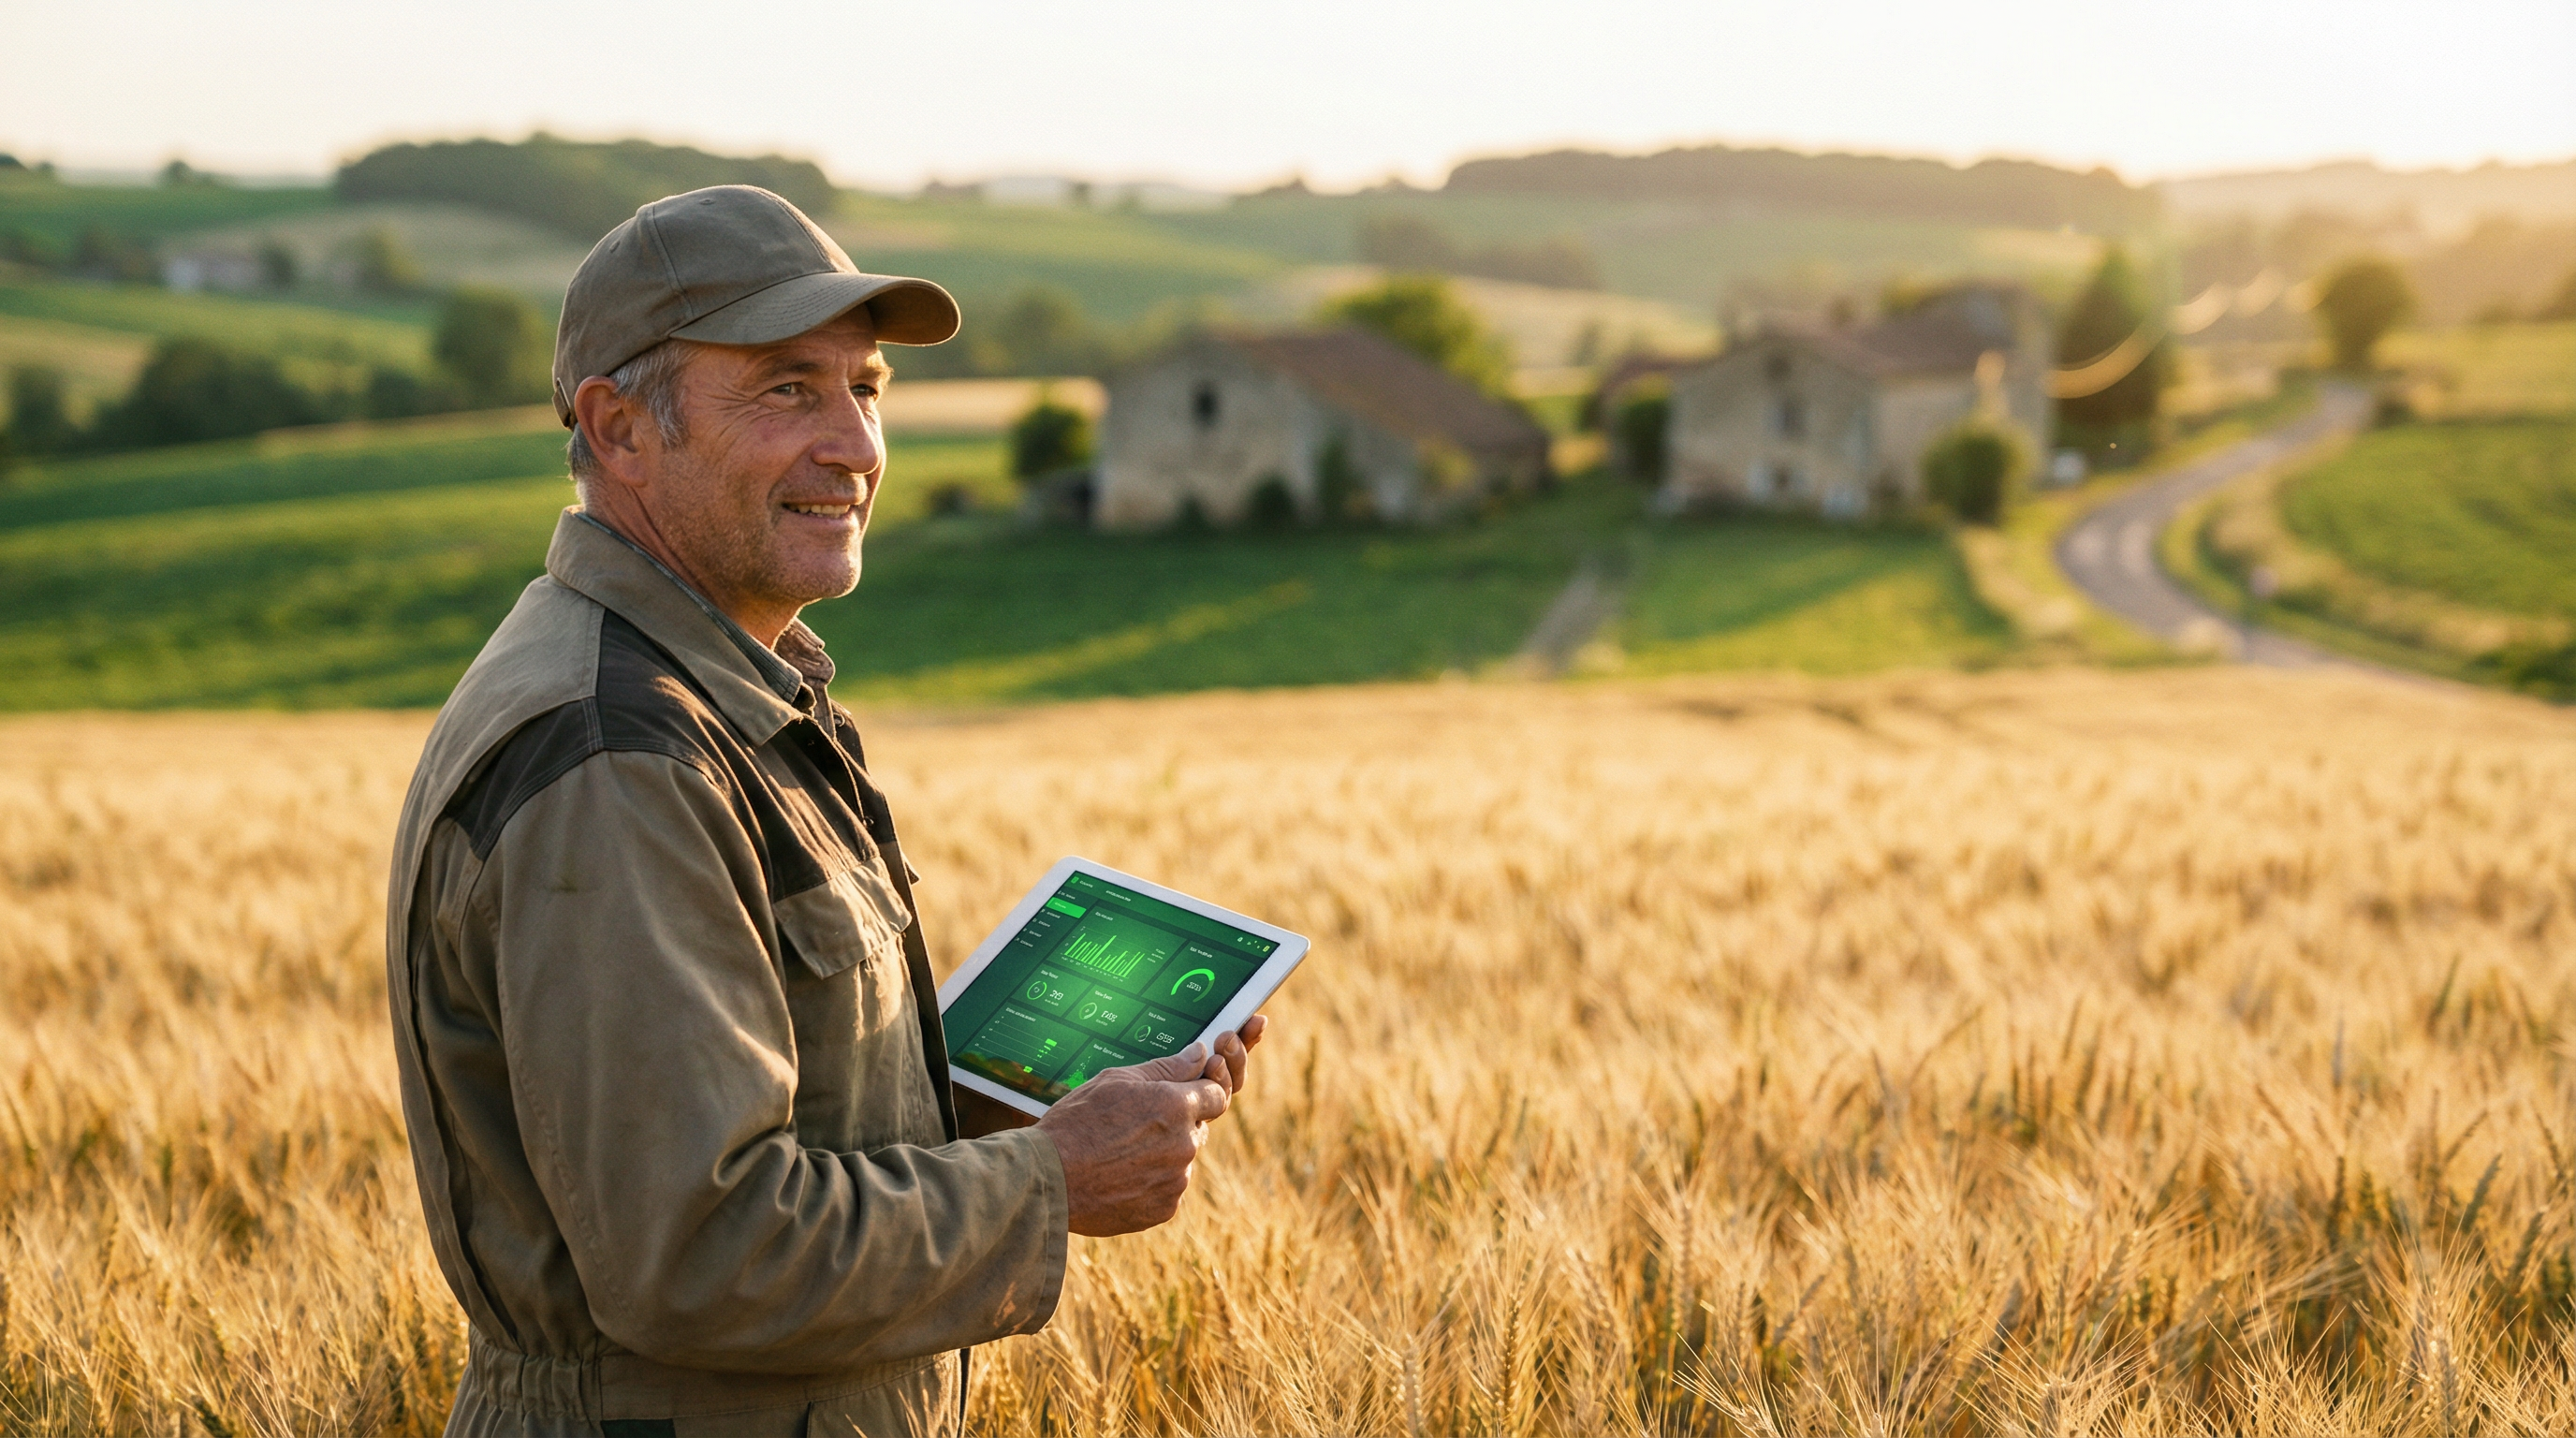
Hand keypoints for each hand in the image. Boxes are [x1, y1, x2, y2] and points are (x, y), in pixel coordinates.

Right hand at [1037, 1017, 1268, 1235]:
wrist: (1047, 1178)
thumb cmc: (1076, 1122)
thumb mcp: (1116, 1080)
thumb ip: (1166, 1068)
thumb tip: (1200, 1055)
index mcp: (1177, 1107)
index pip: (1217, 1095)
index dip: (1199, 1093)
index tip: (1180, 1096)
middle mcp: (1184, 1145)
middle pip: (1197, 1129)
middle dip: (1176, 1125)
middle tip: (1135, 1126)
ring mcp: (1176, 1181)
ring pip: (1180, 1161)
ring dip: (1161, 1156)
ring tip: (1118, 1154)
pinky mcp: (1163, 1210)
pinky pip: (1166, 1190)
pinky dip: (1149, 1184)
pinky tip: (1117, 1177)